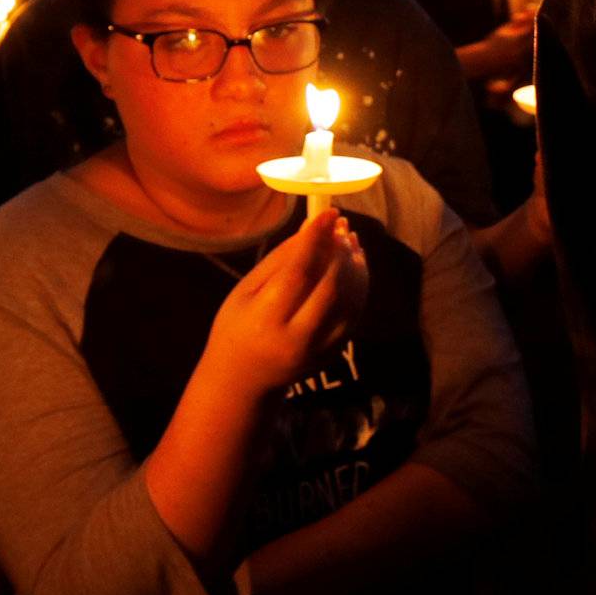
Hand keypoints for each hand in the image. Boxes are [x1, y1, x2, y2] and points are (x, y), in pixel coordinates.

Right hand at [204, 210, 368, 399]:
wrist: (244, 380)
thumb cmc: (235, 328)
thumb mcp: (245, 292)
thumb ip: (279, 262)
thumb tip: (310, 231)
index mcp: (266, 320)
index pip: (297, 274)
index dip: (315, 241)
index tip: (328, 213)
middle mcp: (297, 338)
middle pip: (330, 287)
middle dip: (339, 250)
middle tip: (340, 224)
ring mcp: (320, 348)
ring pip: (350, 300)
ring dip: (355, 265)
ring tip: (349, 238)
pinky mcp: (335, 351)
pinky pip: (355, 313)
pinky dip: (360, 284)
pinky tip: (354, 263)